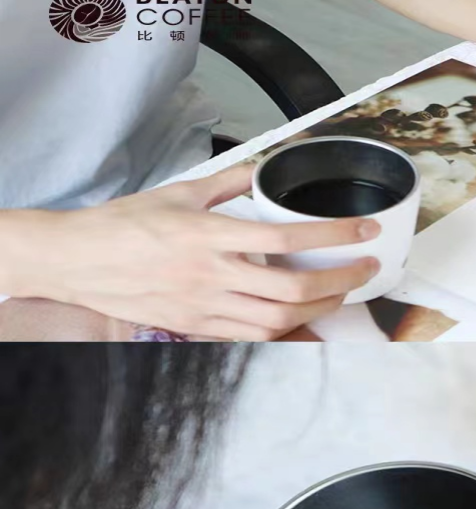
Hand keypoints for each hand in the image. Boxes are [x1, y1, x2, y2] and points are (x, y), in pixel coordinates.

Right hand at [8, 166, 380, 341]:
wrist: (77, 261)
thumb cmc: (123, 225)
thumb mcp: (178, 191)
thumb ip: (229, 182)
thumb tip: (264, 171)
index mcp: (208, 236)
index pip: (286, 239)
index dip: (333, 236)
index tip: (362, 232)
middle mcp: (210, 276)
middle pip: (292, 292)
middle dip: (340, 283)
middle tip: (364, 269)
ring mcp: (203, 308)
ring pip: (276, 323)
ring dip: (317, 312)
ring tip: (337, 294)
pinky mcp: (195, 328)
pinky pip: (250, 337)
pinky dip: (282, 329)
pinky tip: (298, 316)